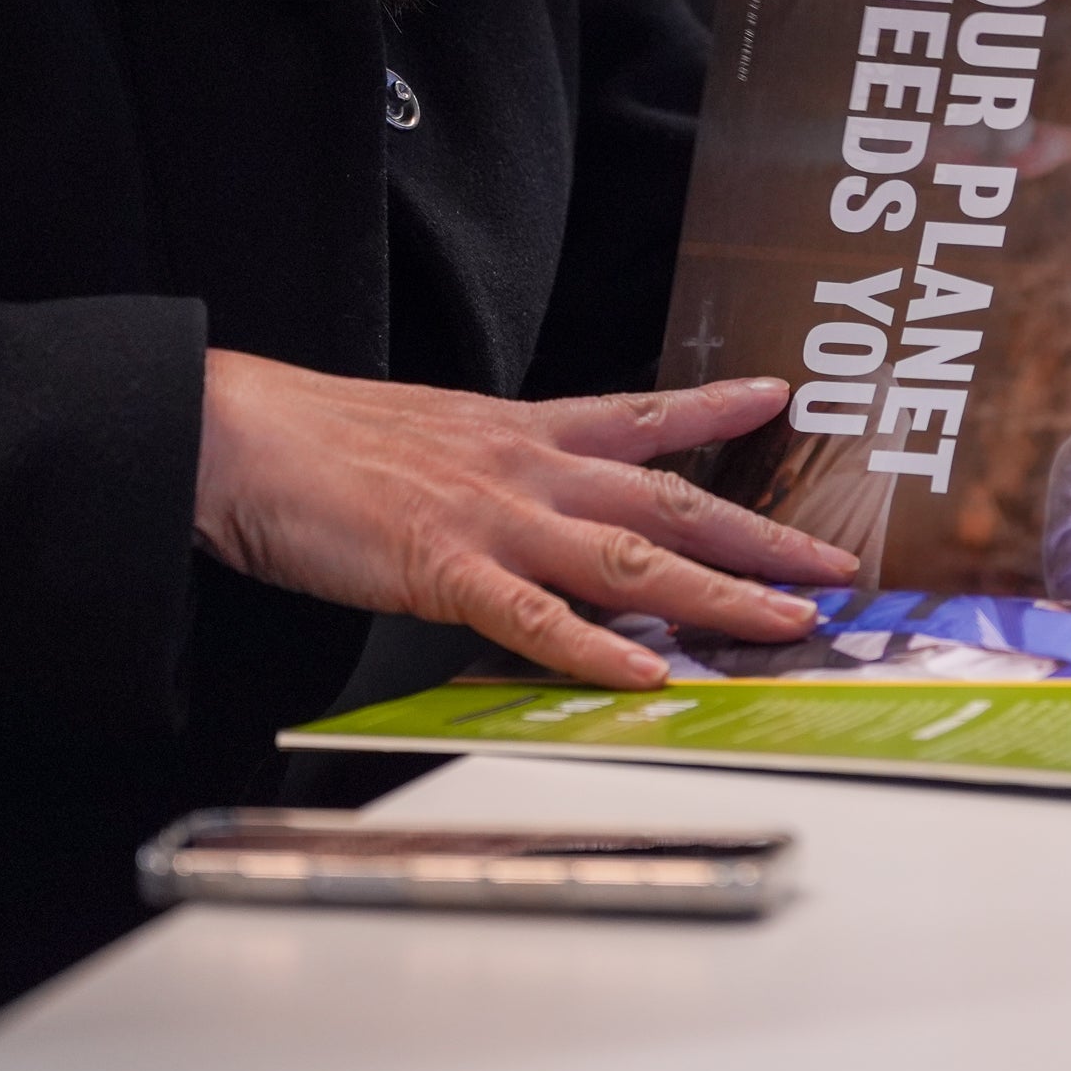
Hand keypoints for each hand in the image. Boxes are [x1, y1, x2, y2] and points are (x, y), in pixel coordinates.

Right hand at [191, 353, 856, 689]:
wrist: (236, 436)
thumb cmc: (320, 442)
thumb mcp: (432, 436)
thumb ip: (495, 469)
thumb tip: (541, 504)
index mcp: (521, 432)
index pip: (641, 415)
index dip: (715, 408)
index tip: (781, 395)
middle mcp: (527, 467)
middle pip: (671, 501)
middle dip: (763, 534)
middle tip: (835, 562)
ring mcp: (493, 517)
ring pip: (632, 559)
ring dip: (718, 594)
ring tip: (787, 620)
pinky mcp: (444, 567)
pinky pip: (535, 619)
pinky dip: (594, 651)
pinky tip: (647, 676)